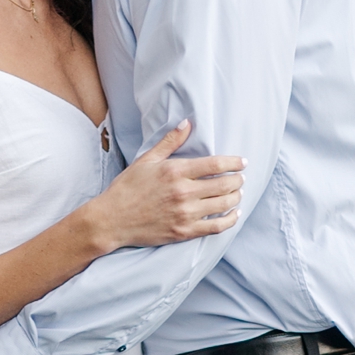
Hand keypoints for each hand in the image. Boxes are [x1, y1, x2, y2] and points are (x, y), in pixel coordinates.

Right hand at [82, 121, 244, 252]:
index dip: (234, 162)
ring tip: (238, 193)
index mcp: (175, 171)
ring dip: (236, 197)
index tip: (242, 162)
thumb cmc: (126, 188)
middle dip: (238, 180)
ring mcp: (185, 214)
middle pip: (224, 184)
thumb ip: (169, 142)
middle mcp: (183, 192)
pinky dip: (230, 220)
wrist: (112, 220)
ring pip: (224, 204)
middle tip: (241, 178)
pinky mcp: (184, 232)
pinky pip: (216, 227)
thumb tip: (187, 122)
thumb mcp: (146, 160)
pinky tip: (234, 214)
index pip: (216, 164)